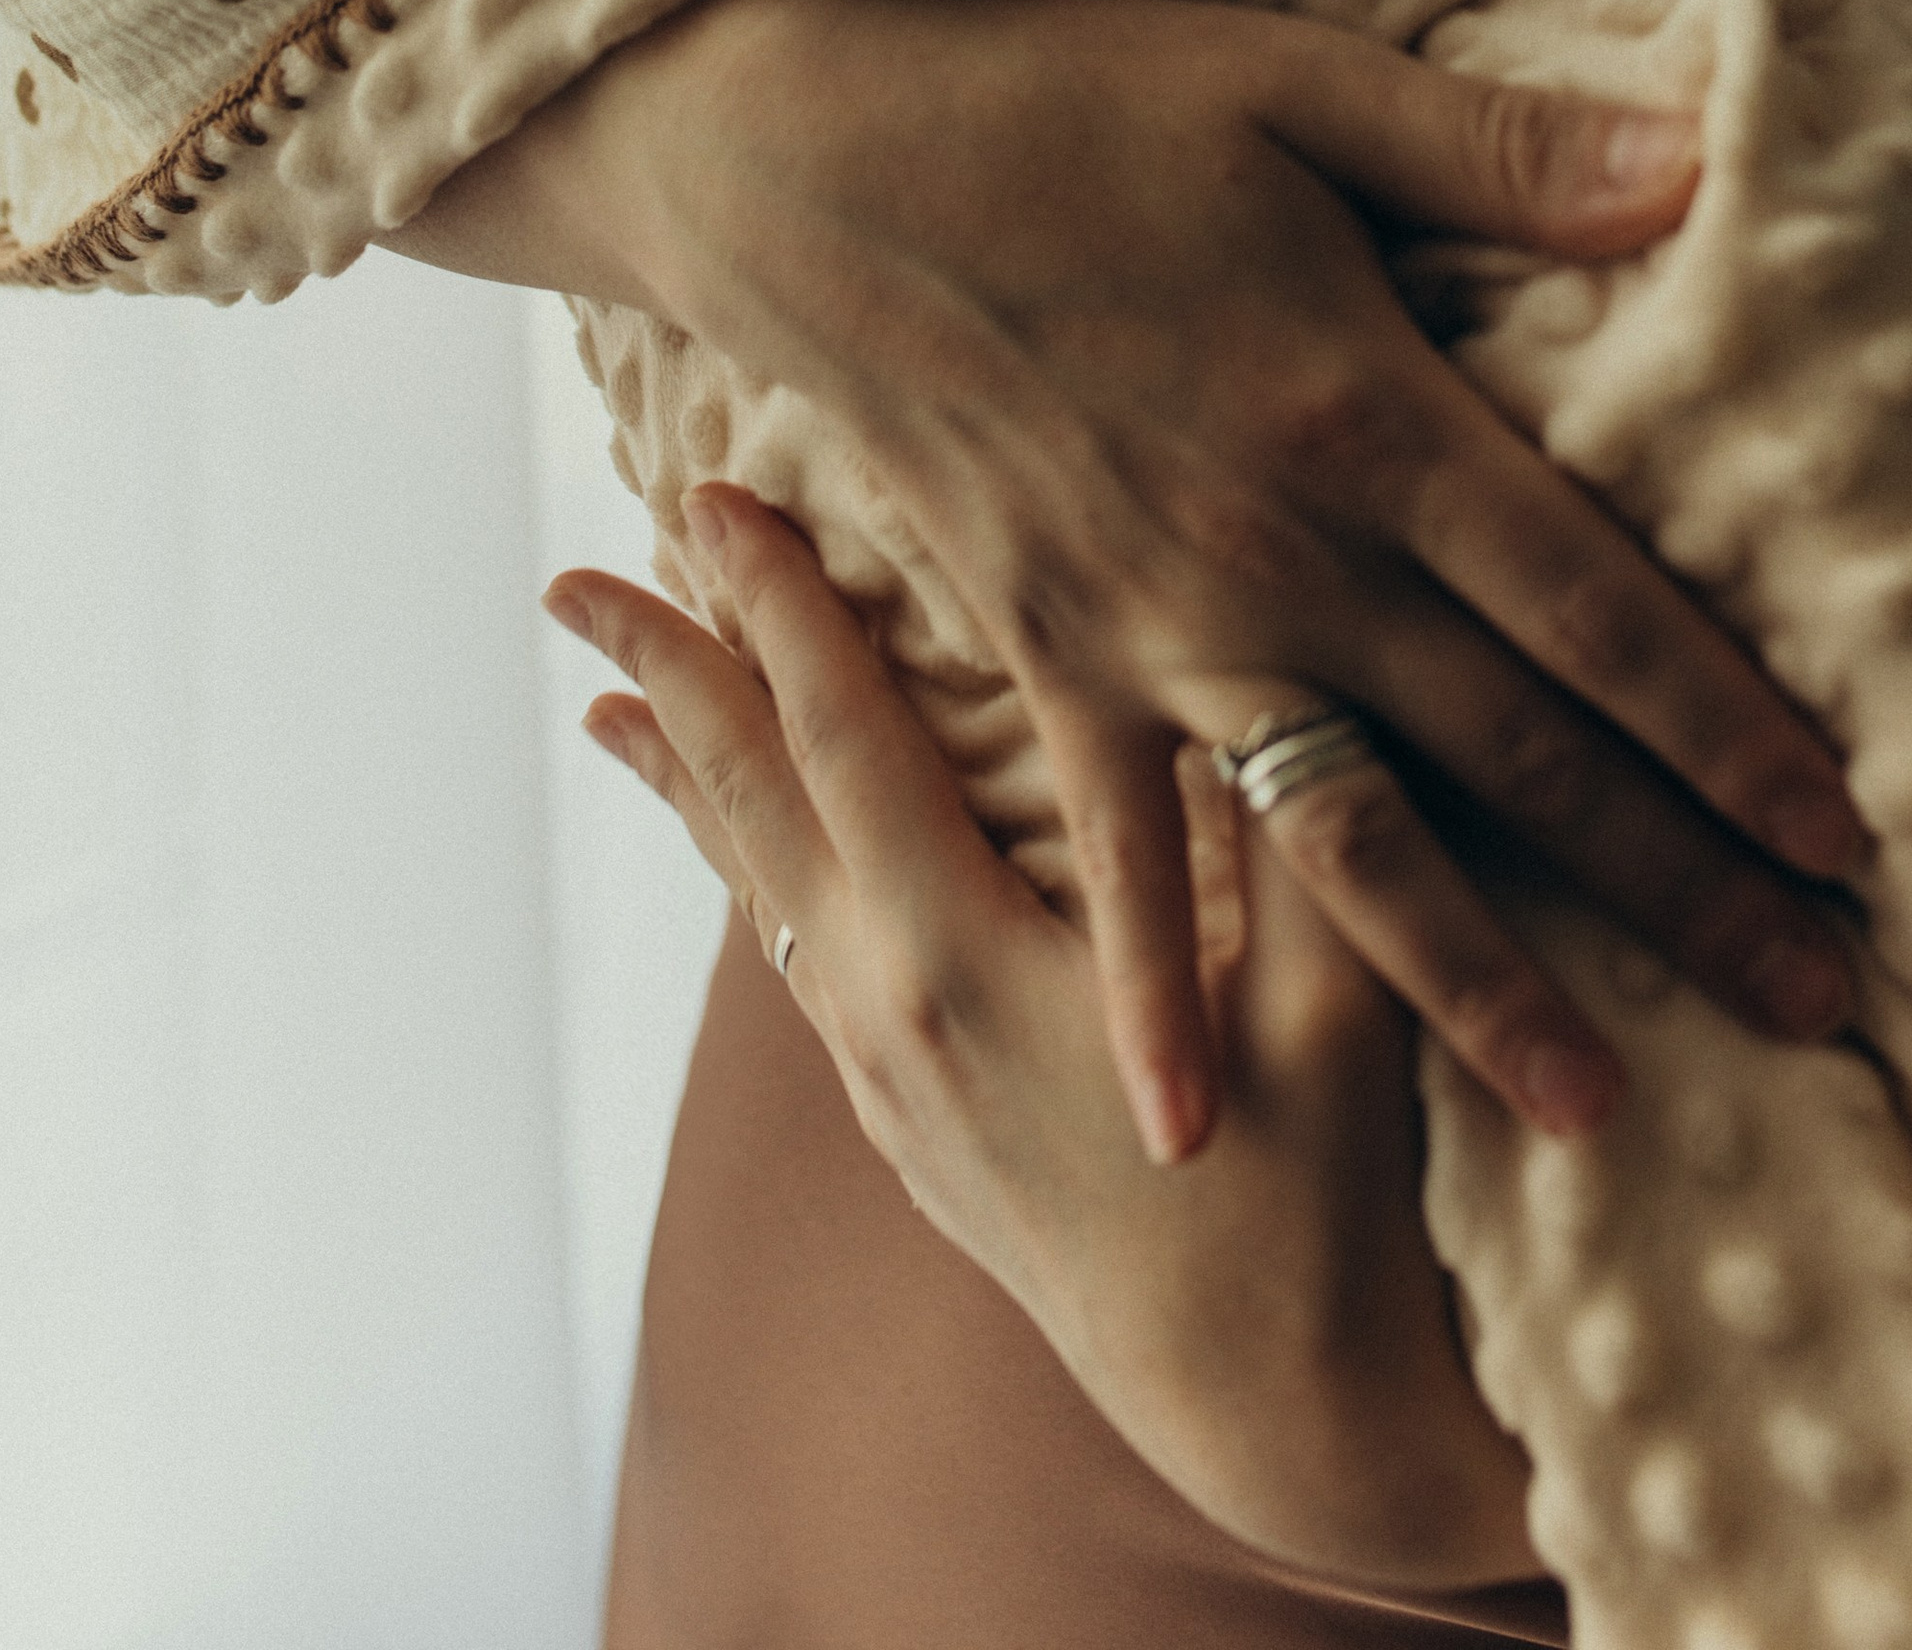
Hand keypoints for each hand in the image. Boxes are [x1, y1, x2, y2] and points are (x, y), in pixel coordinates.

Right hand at [416, 0, 1861, 1157]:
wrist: (818, 164)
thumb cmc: (1070, 102)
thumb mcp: (1301, 86)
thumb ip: (1501, 152)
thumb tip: (1701, 166)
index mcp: (1365, 416)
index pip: (1593, 605)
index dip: (1726, 724)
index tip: (1845, 832)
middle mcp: (1277, 558)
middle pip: (1513, 753)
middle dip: (1674, 882)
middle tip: (1815, 1001)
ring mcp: (1154, 631)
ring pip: (1352, 846)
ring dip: (1479, 983)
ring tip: (1596, 1108)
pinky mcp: (1046, 658)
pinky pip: (1119, 856)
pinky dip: (1149, 993)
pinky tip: (1185, 1130)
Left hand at [548, 488, 1536, 1597]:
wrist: (1277, 1410)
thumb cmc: (1317, 1201)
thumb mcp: (1334, 998)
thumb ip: (1304, 823)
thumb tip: (1280, 657)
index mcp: (965, 962)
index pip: (843, 741)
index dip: (782, 612)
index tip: (713, 501)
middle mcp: (891, 1016)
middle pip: (749, 805)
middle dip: (669, 677)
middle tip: (577, 579)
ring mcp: (891, 1080)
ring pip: (759, 884)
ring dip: (689, 773)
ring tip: (613, 698)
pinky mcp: (914, 1126)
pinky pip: (797, 950)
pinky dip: (749, 866)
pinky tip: (748, 849)